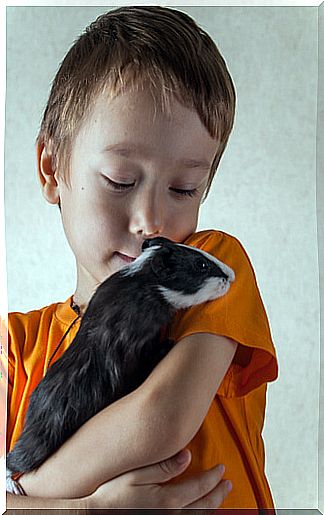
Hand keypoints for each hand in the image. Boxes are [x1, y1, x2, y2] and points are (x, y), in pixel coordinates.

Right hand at [86, 449, 231, 508]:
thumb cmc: (114, 493)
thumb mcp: (138, 474)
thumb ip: (165, 466)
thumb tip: (188, 456)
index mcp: (169, 500)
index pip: (200, 487)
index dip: (213, 478)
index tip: (222, 469)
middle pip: (204, 506)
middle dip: (218, 494)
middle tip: (228, 484)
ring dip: (212, 508)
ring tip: (219, 498)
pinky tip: (199, 513)